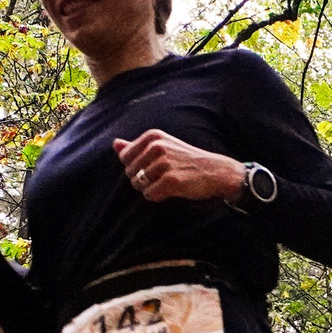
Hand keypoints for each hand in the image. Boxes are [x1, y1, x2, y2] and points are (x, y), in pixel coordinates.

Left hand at [113, 129, 245, 202]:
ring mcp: (164, 164)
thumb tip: (114, 143)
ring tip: (168, 182)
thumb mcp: (163, 146)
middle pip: (130, 172)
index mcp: (153, 136)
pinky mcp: (171, 181)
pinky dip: (158, 196)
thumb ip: (136, 146)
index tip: (155, 166)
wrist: (216, 171)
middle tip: (164, 176)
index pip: (125, 156)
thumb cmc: (187, 160)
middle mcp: (157, 147)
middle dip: (143, 179)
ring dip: (151, 188)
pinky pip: (149, 195)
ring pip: (138, 185)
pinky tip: (171, 190)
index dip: (137, 166)